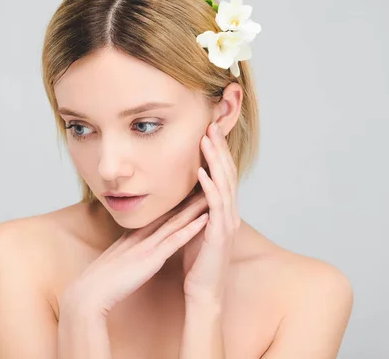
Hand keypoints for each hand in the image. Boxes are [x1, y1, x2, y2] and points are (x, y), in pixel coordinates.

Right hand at [61, 191, 208, 318]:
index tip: (194, 191)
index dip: (178, 202)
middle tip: (209, 183)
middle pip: (171, 213)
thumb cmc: (102, 282)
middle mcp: (142, 235)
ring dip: (196, 208)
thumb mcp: (117, 260)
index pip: (161, 215)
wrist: (89, 293)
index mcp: (134, 236)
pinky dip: (190, 229)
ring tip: (213, 194)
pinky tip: (204, 219)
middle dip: (191, 198)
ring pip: (176, 222)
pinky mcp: (150, 259)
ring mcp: (147, 245)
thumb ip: (127, 251)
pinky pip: (174, 241)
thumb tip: (135, 249)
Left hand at [183, 121, 239, 303]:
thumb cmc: (198, 261)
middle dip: (219, 148)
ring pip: (224, 185)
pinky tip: (201, 172)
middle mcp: (229, 213)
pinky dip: (209, 187)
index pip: (222, 175)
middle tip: (212, 124)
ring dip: (215, 161)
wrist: (203, 291)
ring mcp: (226, 224)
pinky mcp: (220, 235)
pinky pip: (215, 206)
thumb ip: (196, 209)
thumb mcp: (196, 227)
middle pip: (227, 173)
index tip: (209, 130)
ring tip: (208, 140)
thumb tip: (187, 190)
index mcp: (223, 211)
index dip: (217, 152)